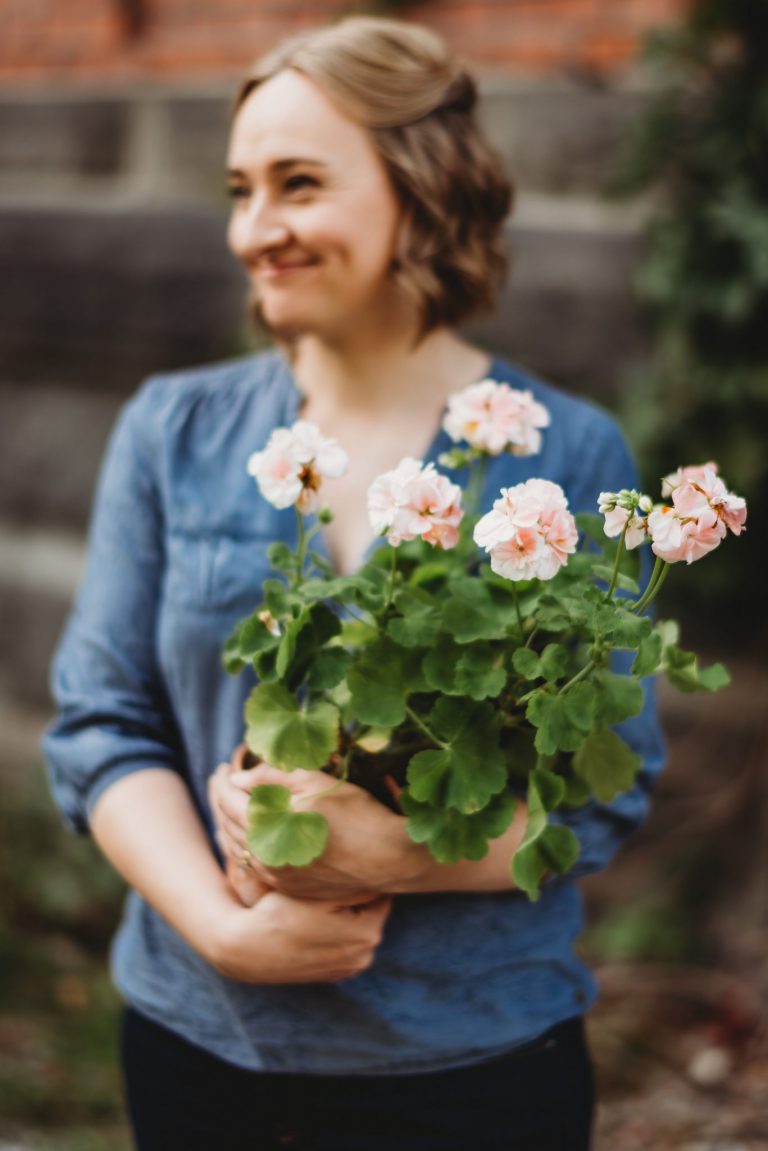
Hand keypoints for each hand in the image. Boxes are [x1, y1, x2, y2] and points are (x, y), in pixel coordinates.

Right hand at [208, 889, 391, 983]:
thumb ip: (352, 883)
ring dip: (347, 913)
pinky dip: (336, 931)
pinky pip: (345, 943)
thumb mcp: (317, 891)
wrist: (245, 949)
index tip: (346, 866)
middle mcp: (365, 956)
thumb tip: (378, 871)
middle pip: (371, 911)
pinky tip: (315, 920)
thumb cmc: (279, 912)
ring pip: (358, 926)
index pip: (379, 893)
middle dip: (356, 895)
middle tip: (332, 879)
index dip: (361, 877)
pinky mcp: (335, 975)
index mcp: (368, 933)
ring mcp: (350, 969)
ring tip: (321, 900)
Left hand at [209, 749, 426, 900]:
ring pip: (239, 848)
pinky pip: (255, 866)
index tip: (223, 768)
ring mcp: (276, 876)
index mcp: (266, 827)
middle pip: (229, 824)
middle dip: (222, 800)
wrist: (387, 859)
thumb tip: (239, 779)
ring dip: (230, 825)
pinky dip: (246, 848)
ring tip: (230, 806)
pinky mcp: (289, 888)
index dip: (223, 781)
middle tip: (221, 782)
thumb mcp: (314, 782)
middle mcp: (265, 856)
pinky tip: (249, 837)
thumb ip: (271, 777)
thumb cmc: (355, 813)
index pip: (230, 799)